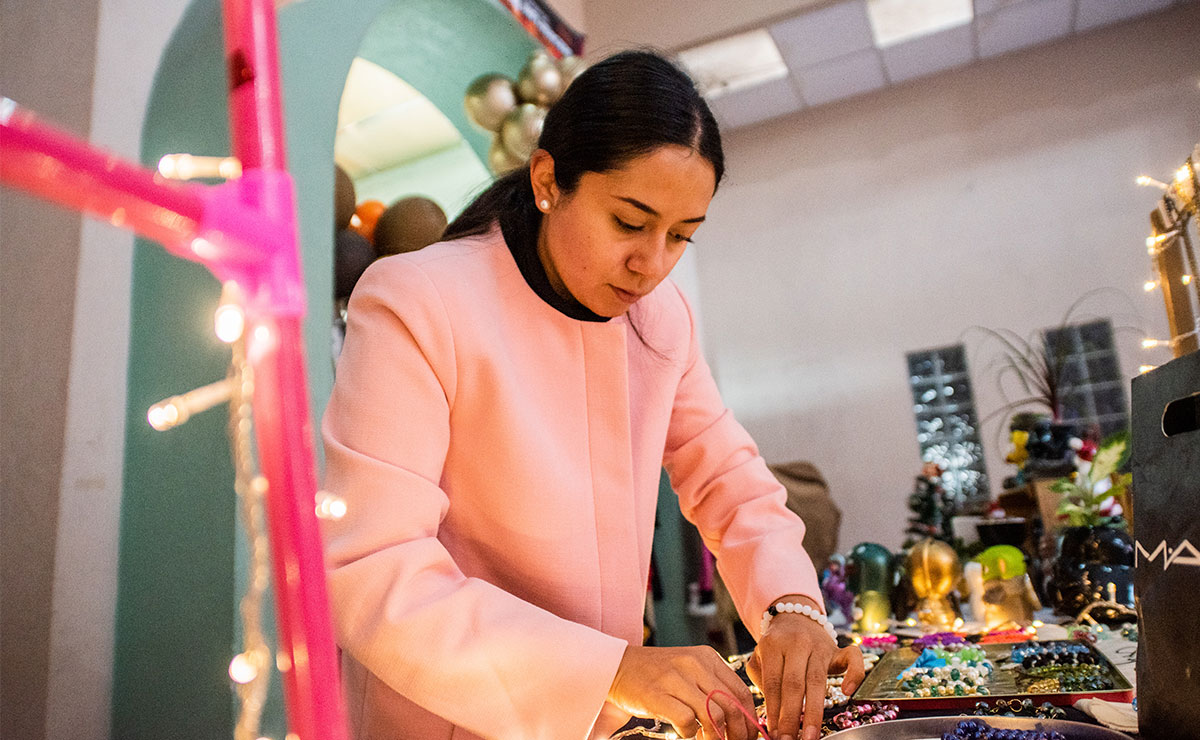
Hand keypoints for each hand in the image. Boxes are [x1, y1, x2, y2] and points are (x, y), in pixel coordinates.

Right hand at [607, 645, 759, 739]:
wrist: (617, 665)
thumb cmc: (656, 674)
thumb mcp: (689, 671)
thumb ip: (713, 687)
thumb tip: (739, 720)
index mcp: (707, 657)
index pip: (741, 691)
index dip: (749, 718)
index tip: (749, 735)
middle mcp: (694, 663)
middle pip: (732, 706)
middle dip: (738, 732)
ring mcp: (675, 678)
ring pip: (713, 715)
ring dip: (715, 736)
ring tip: (707, 739)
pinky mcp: (658, 694)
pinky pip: (687, 721)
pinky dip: (689, 733)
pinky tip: (683, 731)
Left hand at [745, 597, 864, 739]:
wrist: (795, 615)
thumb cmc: (776, 645)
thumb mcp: (759, 655)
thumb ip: (760, 678)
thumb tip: (770, 711)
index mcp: (773, 645)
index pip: (773, 683)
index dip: (773, 710)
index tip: (773, 732)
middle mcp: (797, 644)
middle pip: (794, 684)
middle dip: (792, 716)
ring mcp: (820, 645)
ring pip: (818, 680)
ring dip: (814, 712)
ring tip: (810, 736)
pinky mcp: (839, 649)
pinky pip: (853, 658)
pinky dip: (853, 674)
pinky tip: (847, 692)